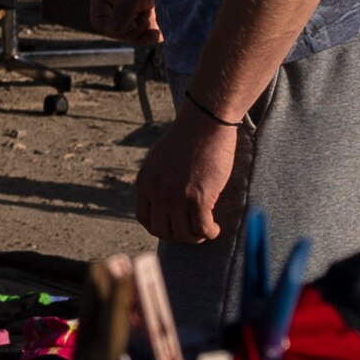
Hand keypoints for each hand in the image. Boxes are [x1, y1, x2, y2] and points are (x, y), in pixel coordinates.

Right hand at [87, 0, 158, 43]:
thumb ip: (124, 8)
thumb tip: (111, 30)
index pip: (99, 21)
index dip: (114, 29)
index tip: (134, 24)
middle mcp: (112, 0)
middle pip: (115, 28)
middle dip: (132, 33)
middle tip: (149, 28)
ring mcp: (128, 3)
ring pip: (131, 29)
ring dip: (143, 34)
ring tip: (157, 34)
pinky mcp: (144, 5)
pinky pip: (144, 24)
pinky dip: (152, 29)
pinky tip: (162, 31)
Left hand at [134, 113, 241, 245]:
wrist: (205, 122)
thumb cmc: (189, 138)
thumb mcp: (161, 160)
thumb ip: (159, 181)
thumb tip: (166, 205)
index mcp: (144, 182)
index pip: (145, 219)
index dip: (161, 228)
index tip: (175, 227)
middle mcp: (156, 191)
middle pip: (163, 231)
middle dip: (180, 236)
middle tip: (194, 232)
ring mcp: (176, 196)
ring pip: (183, 234)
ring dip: (196, 236)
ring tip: (206, 230)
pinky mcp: (198, 198)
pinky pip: (202, 228)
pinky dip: (209, 233)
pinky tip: (215, 229)